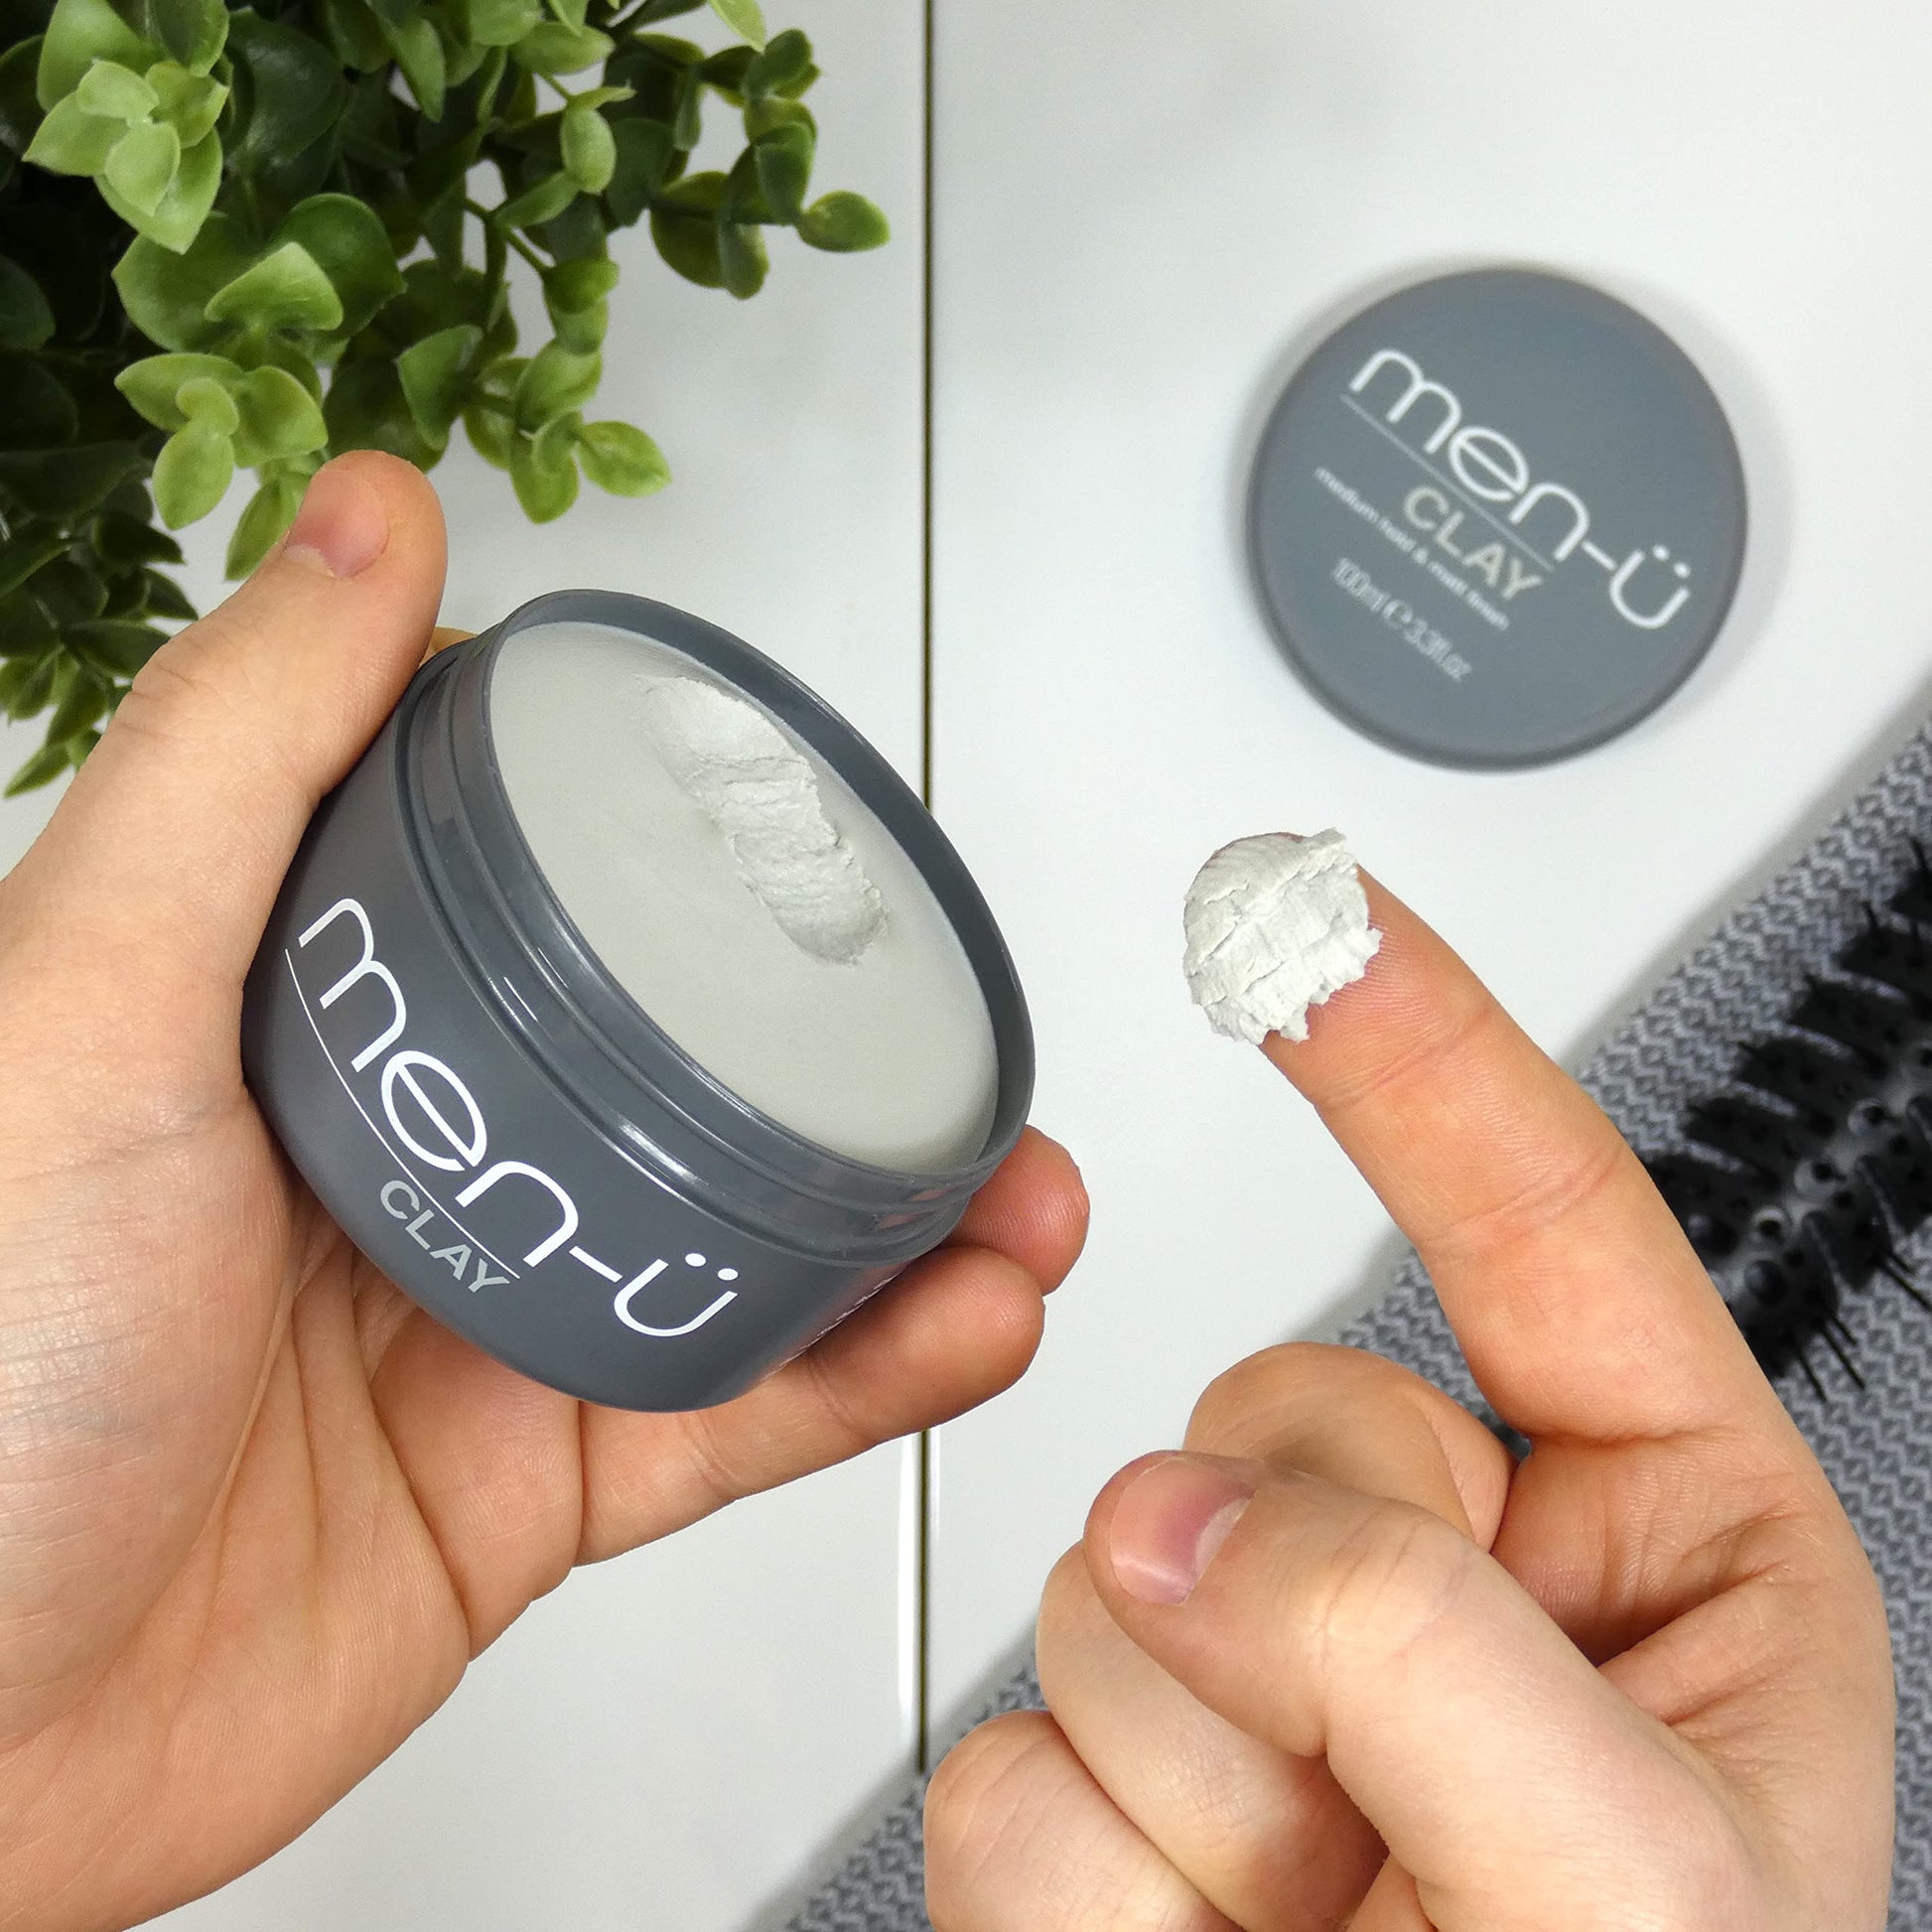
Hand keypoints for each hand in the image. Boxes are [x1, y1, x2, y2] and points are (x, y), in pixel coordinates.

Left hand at [0, 455, 1087, 1930]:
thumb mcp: (87, 1001)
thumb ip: (245, 756)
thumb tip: (368, 520)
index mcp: (310, 1013)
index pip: (527, 874)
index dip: (671, 828)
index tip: (794, 810)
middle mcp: (411, 1150)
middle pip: (678, 1061)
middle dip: (846, 1042)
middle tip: (957, 1021)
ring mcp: (491, 1311)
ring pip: (747, 1234)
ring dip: (910, 1214)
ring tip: (1016, 1190)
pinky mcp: (542, 1471)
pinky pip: (743, 1404)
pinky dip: (871, 1368)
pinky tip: (961, 1324)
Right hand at [927, 869, 1890, 1930]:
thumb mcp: (1646, 1909)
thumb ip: (1429, 1661)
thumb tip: (1176, 1528)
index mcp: (1654, 1566)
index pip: (1533, 1232)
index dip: (1418, 1058)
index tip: (1307, 922)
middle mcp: (1445, 1602)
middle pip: (1265, 1419)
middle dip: (1301, 1621)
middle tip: (1388, 1840)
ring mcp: (1264, 1702)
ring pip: (1108, 1585)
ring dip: (1201, 1796)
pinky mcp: (1111, 1815)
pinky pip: (1004, 1763)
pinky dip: (1093, 1904)